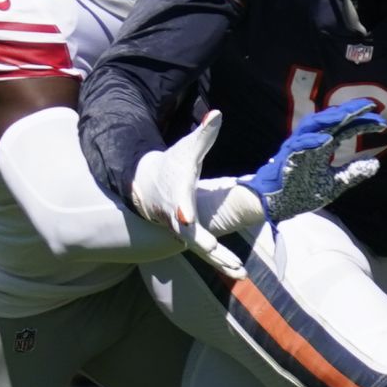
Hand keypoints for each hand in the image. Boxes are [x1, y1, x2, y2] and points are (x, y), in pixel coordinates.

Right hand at [131, 111, 245, 278]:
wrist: (146, 185)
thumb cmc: (171, 166)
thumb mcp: (187, 150)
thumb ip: (204, 135)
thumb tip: (217, 113)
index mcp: (177, 195)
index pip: (179, 203)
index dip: (182, 209)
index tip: (185, 215)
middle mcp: (177, 217)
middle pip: (188, 232)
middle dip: (201, 241)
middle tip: (213, 250)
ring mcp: (181, 231)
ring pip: (200, 249)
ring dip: (218, 260)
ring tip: (240, 271)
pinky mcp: (188, 238)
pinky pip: (206, 253)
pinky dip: (220, 262)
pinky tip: (240, 273)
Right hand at [240, 98, 386, 222]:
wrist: (276, 203)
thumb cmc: (301, 190)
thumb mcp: (334, 184)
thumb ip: (352, 173)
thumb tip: (376, 164)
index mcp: (323, 145)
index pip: (345, 128)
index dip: (362, 123)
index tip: (383, 122)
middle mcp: (311, 141)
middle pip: (331, 120)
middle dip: (349, 111)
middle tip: (370, 106)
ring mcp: (298, 147)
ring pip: (312, 125)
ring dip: (329, 119)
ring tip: (347, 114)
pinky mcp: (287, 158)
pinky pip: (298, 146)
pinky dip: (311, 141)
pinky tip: (326, 140)